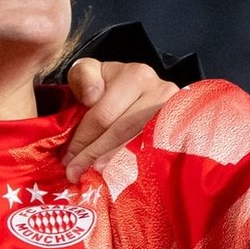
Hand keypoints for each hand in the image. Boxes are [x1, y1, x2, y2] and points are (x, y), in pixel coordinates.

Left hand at [62, 58, 177, 181]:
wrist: (139, 88)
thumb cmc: (109, 84)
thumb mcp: (90, 72)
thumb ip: (83, 77)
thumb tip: (92, 98)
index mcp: (135, 76)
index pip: (104, 115)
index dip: (83, 138)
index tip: (67, 159)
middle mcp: (161, 91)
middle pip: (123, 131)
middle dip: (95, 154)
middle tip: (76, 173)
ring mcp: (175, 112)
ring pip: (141, 144)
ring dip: (115, 163)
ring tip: (96, 176)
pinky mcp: (183, 130)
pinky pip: (157, 151)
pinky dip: (136, 164)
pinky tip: (121, 175)